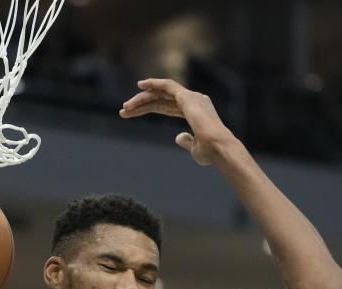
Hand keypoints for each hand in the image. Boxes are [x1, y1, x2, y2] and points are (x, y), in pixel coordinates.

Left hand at [119, 78, 235, 165]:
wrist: (218, 148)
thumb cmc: (210, 152)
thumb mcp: (195, 148)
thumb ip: (186, 141)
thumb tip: (178, 137)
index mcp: (196, 112)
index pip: (165, 107)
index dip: (147, 109)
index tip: (129, 114)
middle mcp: (195, 101)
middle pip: (160, 99)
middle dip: (141, 104)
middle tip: (123, 111)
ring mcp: (192, 97)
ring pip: (161, 94)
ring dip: (142, 99)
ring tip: (125, 107)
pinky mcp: (187, 97)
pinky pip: (167, 86)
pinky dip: (154, 83)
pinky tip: (140, 85)